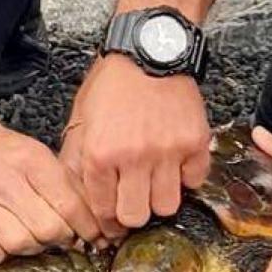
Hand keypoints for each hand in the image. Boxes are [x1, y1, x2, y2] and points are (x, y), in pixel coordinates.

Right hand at [0, 119, 102, 265]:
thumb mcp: (45, 158)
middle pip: (48, 228)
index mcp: (31, 161)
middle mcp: (4, 182)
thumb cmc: (11, 156)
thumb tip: (100, 225)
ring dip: (33, 246)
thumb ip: (72, 188)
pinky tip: (4, 243)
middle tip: (62, 234)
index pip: (69, 205)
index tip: (97, 238)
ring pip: (20, 244)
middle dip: (63, 237)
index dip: (88, 228)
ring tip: (33, 234)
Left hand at [60, 54, 210, 236]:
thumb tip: (78, 197)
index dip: (107, 222)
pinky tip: (174, 163)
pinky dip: (186, 177)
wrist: (148, 49)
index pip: (104, 211)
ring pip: (167, 205)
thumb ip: (76, 159)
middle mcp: (134, 157)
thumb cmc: (112, 82)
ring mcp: (167, 151)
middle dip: (132, 214)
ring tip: (154, 181)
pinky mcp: (194, 143)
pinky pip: (194, 181)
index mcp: (100, 153)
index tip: (111, 222)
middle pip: (136, 217)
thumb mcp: (81, 119)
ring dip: (160, 198)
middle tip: (132, 201)